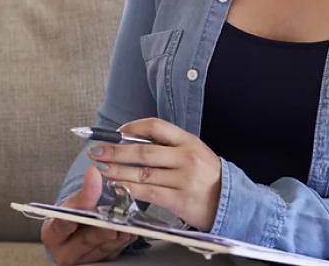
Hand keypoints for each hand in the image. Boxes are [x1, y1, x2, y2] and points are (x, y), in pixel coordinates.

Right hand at [41, 166, 135, 264]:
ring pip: (103, 248)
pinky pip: (114, 252)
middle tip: (111, 224)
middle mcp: (66, 252)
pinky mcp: (101, 261)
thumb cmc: (71, 214)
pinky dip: (124, 240)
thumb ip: (85, 190)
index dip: (68, 223)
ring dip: (117, 235)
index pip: (60, 228)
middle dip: (100, 230)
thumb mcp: (73, 202)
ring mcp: (85, 259)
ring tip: (126, 225)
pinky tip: (130, 231)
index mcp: (52, 235)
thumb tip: (93, 172)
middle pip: (85, 240)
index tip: (77, 217)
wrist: (77, 229)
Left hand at [88, 118, 221, 231]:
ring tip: (101, 169)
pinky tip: (117, 187)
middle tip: (96, 152)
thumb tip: (132, 142)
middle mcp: (186, 158)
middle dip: (115, 151)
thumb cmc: (207, 176)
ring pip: (143, 173)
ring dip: (118, 171)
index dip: (132, 128)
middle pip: (143, 152)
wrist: (232, 203)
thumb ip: (169, 146)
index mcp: (188, 141)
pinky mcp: (180, 200)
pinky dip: (130, 189)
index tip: (115, 133)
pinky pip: (149, 193)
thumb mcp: (194, 152)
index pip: (156, 126)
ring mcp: (184, 179)